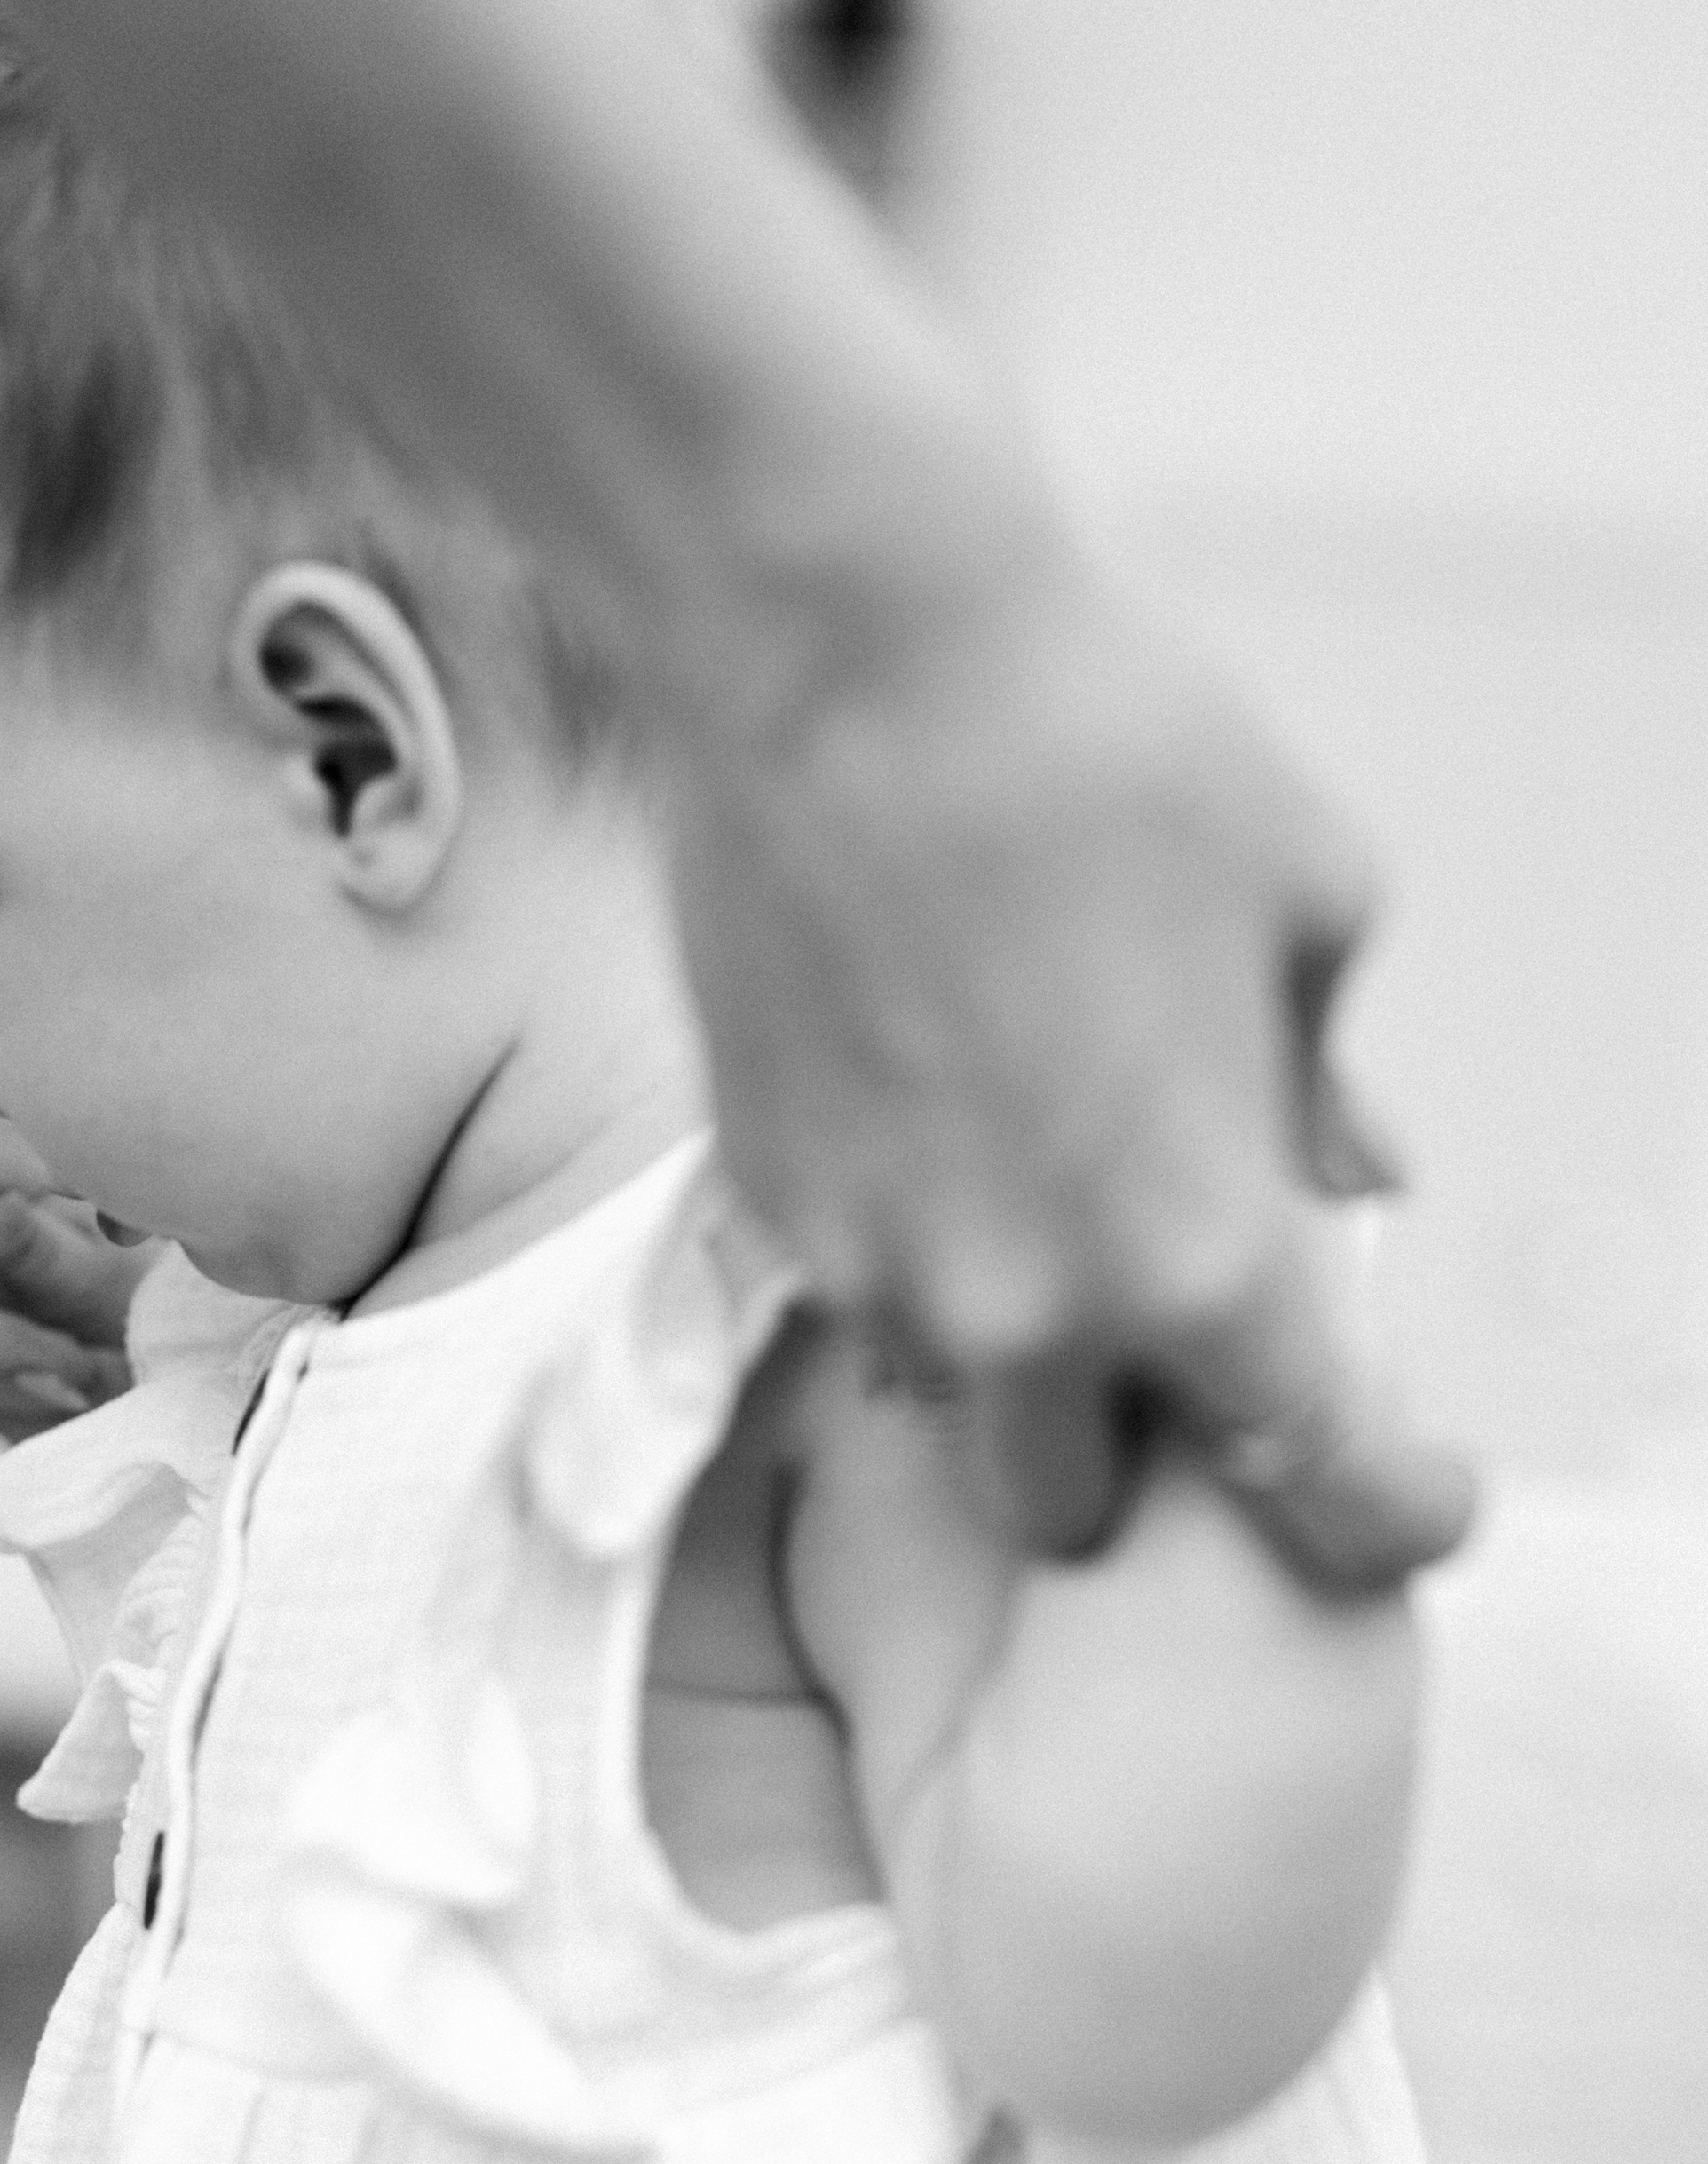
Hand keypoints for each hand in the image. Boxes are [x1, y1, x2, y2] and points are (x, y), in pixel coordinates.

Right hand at [675, 494, 1474, 1590]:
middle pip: (1075, 1509)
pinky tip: (934, 1108)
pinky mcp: (758, 1194)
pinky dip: (909, 1250)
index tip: (1404, 1489)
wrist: (839, 653)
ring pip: (947, 1406)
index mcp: (1196, 1254)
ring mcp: (868, 1265)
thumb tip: (1341, 1171)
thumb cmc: (1098, 748)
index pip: (1317, 1482)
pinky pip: (855, 1290)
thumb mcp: (1307, 905)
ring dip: (1006, 1351)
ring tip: (1036, 1192)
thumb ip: (1321, 1087)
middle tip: (1173, 1329)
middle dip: (1132, 1452)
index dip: (1384, 1510)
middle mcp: (1018, 1306)